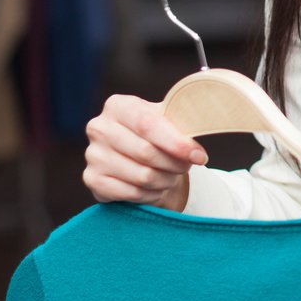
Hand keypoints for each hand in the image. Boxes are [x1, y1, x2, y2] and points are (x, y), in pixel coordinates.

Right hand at [83, 94, 208, 211]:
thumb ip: (185, 117)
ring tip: (171, 175)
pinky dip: (151, 194)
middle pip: (146, 152)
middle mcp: (99, 127)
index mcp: (118, 105)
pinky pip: (131, 193)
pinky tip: (156, 187)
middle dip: (175, 164)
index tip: (199, 156)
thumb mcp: (169, 119)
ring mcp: (92, 155)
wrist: (138, 158)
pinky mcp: (92, 179)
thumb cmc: (157, 135)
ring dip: (166, 180)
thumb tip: (208, 118)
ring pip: (142, 176)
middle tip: (186, 166)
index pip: (148, 124)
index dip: (177, 143)